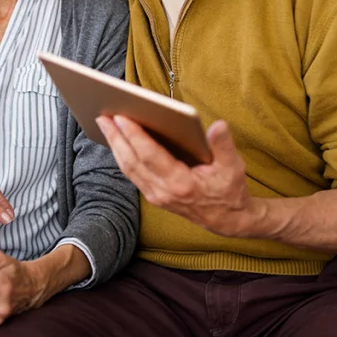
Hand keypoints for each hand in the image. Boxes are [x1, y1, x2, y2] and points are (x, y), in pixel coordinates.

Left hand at [96, 115, 262, 238]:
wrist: (227, 221)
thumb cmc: (230, 191)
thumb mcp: (233, 167)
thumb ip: (224, 145)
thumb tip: (218, 125)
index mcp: (181, 184)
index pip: (150, 156)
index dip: (134, 136)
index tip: (121, 117)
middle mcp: (163, 191)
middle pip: (132, 161)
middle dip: (116, 138)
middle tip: (103, 116)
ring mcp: (156, 195)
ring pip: (128, 168)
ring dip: (115, 146)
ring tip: (105, 124)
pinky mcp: (153, 196)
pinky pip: (132, 173)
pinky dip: (122, 156)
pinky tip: (117, 141)